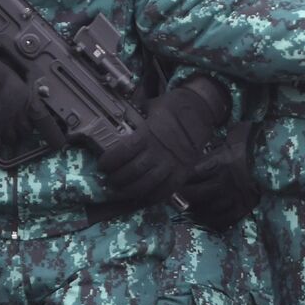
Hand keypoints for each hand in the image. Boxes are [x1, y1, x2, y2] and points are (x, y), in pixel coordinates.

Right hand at [0, 40, 63, 153]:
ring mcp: (3, 121)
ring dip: (6, 137)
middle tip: (12, 127)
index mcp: (26, 98)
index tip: (55, 140)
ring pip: (11, 139)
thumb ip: (19, 94)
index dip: (48, 129)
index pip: (41, 117)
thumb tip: (19, 101)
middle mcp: (18, 112)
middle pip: (26, 131)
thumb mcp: (14, 80)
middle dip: (20, 130)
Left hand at [99, 78, 230, 204]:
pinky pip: (164, 192)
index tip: (103, 165)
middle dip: (116, 179)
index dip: (109, 162)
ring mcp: (172, 165)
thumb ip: (136, 114)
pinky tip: (141, 197)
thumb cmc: (174, 107)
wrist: (201, 112)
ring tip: (121, 190)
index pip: (123, 152)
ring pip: (146, 185)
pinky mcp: (182, 174)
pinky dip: (151, 198)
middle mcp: (159, 152)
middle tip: (109, 179)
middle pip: (132, 172)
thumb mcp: (152, 106)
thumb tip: (118, 117)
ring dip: (130, 191)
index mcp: (149, 134)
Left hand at [181, 122, 261, 232]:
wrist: (277, 157)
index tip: (174, 181)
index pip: (189, 175)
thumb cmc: (256, 141)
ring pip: (205, 210)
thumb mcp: (236, 133)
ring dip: (195, 211)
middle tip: (177, 199)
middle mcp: (219, 182)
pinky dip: (212, 222)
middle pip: (192, 195)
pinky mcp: (241, 208)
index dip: (180, 180)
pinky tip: (207, 220)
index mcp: (216, 163)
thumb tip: (217, 132)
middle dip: (183, 198)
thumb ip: (223, 139)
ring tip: (189, 211)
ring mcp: (230, 197)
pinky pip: (222, 220)